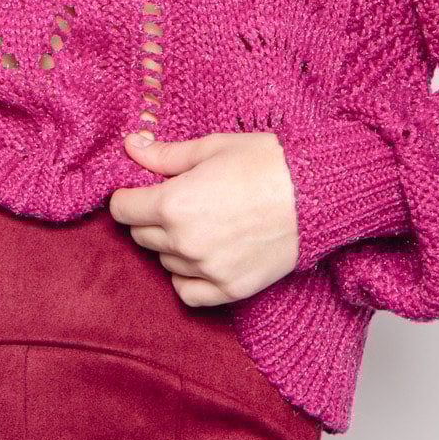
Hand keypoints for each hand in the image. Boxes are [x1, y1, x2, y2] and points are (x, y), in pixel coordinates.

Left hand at [108, 129, 299, 306]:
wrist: (317, 193)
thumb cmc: (266, 163)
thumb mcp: (210, 148)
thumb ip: (164, 155)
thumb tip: (130, 147)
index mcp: (172, 204)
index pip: (122, 209)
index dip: (128, 195)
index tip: (140, 189)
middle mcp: (184, 242)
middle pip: (141, 235)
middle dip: (149, 217)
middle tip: (175, 200)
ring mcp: (207, 270)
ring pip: (164, 261)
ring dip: (170, 244)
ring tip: (199, 221)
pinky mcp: (230, 289)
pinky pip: (187, 292)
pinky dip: (186, 277)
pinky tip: (200, 256)